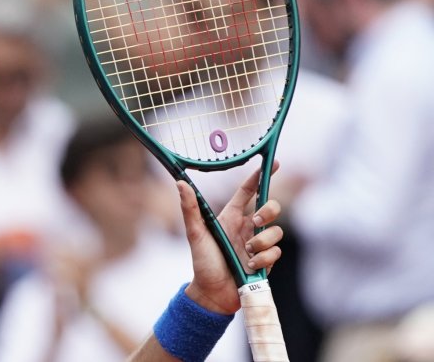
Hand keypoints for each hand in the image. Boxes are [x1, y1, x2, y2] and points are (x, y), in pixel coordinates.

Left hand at [181, 163, 283, 314]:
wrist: (213, 293)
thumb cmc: (202, 261)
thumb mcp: (195, 233)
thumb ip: (189, 208)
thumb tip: (179, 182)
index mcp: (231, 216)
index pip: (249, 191)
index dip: (261, 176)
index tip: (273, 162)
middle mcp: (247, 227)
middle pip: (271, 207)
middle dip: (269, 211)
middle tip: (255, 223)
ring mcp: (258, 243)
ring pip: (276, 231)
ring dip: (262, 242)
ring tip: (245, 253)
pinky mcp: (266, 260)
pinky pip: (276, 252)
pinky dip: (263, 259)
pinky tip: (249, 266)